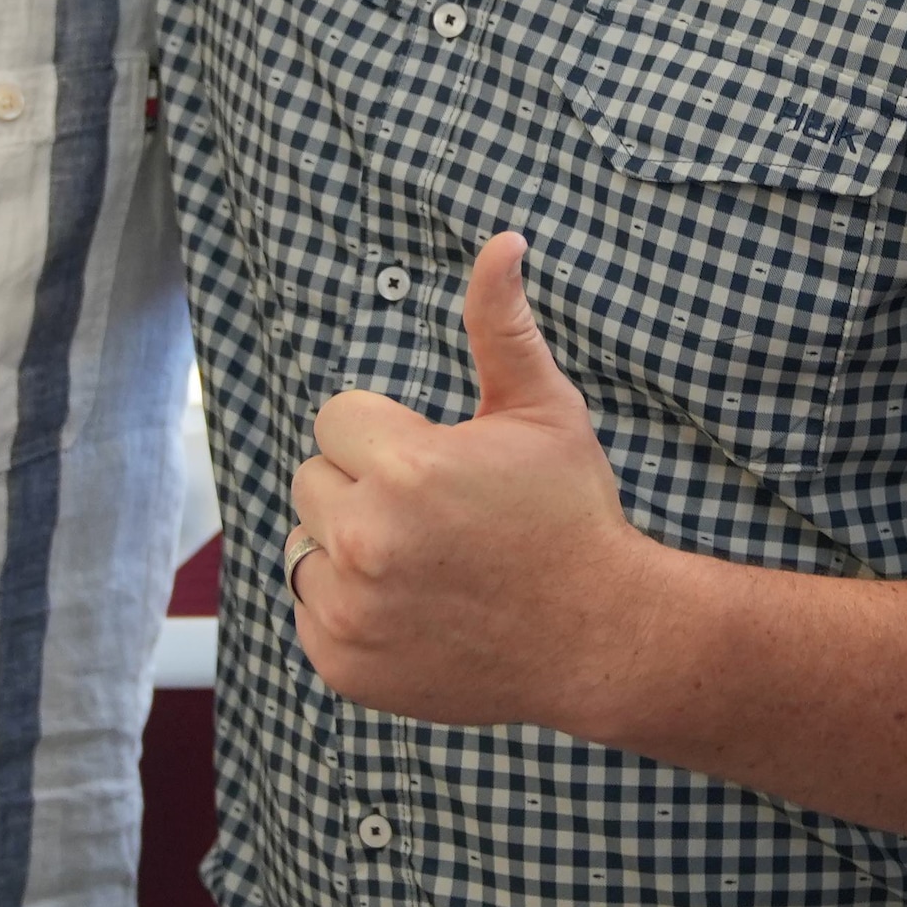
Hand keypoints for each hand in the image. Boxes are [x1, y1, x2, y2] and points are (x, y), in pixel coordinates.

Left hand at [289, 236, 665, 731]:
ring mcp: (351, 611)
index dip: (387, 435)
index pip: (336, 419)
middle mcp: (366, 541)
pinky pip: (310, 612)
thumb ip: (501, 325)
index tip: (436, 464)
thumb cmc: (572, 516)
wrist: (602, 638)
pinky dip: (349, 611)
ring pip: (305, 547)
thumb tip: (502, 242)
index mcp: (406, 468)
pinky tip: (413, 607)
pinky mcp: (344, 663)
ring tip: (422, 561)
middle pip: (312, 480)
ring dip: (348, 549)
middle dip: (363, 487)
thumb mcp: (544, 411)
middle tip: (435, 516)